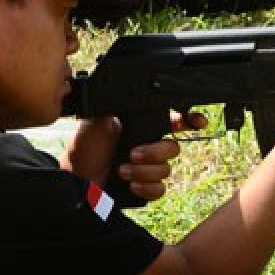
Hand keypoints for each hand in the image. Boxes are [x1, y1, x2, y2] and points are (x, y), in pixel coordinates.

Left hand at [63, 113, 205, 201]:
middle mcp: (150, 146)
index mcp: (143, 126)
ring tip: (122, 170)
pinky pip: (160, 189)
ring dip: (144, 170)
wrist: (77, 176)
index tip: (196, 122)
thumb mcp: (98, 118)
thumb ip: (115, 103)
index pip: (175, 120)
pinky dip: (146, 187)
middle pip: (174, 148)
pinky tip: (131, 185)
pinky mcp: (145, 188)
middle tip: (133, 153)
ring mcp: (149, 168)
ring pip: (166, 170)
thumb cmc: (86, 146)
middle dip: (155, 152)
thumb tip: (124, 85)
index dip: (190, 119)